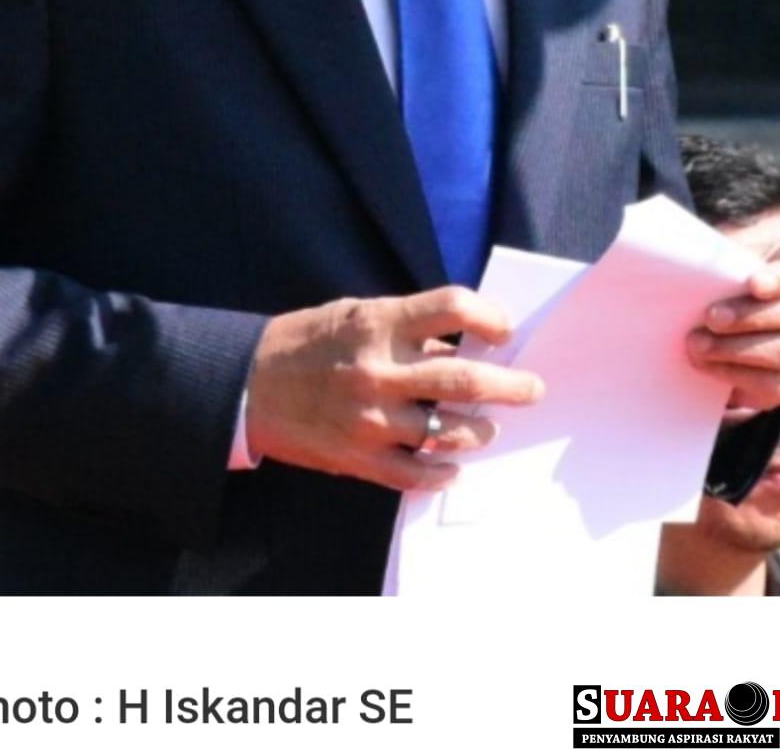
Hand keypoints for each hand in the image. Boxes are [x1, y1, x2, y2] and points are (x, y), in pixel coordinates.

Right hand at [244, 285, 543, 491]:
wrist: (247, 385)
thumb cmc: (307, 343)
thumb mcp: (356, 315)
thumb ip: (406, 328)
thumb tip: (462, 344)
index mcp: (379, 323)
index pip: (452, 307)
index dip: (489, 315)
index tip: (505, 328)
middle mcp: (379, 370)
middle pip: (464, 377)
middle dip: (510, 386)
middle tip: (532, 389)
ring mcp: (370, 418)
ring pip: (447, 430)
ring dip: (478, 429)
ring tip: (487, 427)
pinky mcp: (358, 457)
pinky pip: (415, 473)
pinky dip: (441, 472)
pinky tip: (453, 465)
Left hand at [686, 200, 779, 408]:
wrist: (762, 286)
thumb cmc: (753, 254)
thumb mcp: (751, 238)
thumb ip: (738, 248)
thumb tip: (707, 264)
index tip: (753, 284)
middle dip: (751, 319)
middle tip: (710, 319)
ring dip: (739, 354)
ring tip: (699, 347)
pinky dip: (746, 383)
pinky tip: (714, 372)